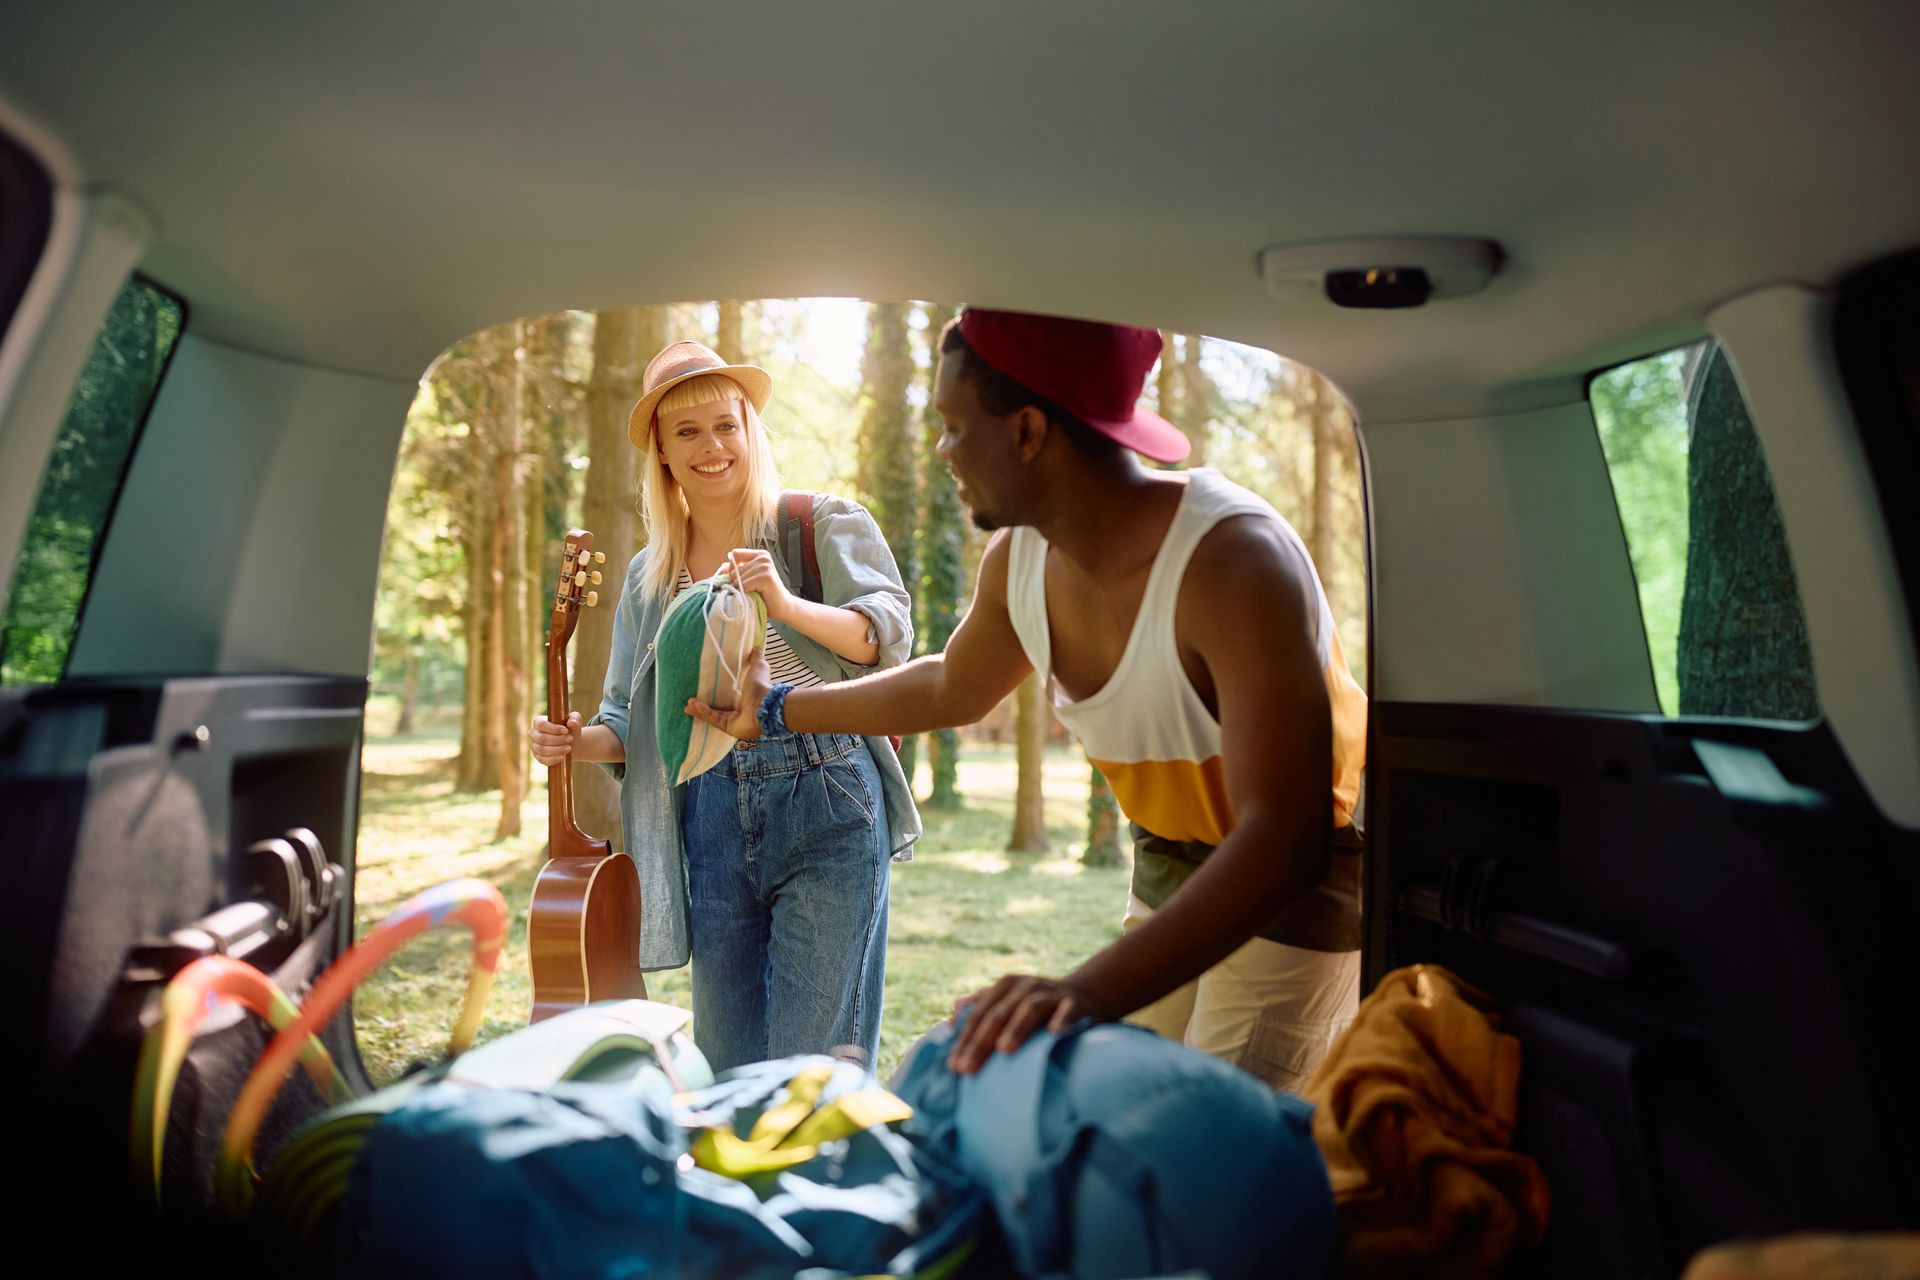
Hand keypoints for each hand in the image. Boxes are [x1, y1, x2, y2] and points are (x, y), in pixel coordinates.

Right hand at [528, 711, 580, 764]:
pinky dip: (553, 759)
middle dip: (558, 740)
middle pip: (542, 738)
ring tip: (569, 748)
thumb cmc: (570, 728)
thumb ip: (575, 719)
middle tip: (570, 739)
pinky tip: (562, 757)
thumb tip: (572, 723)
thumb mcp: (575, 720)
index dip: (554, 729)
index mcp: (538, 721)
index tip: (566, 731)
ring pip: (542, 750)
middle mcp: (533, 733)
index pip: (541, 725)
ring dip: (557, 750)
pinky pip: (542, 759)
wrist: (571, 742)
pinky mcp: (538, 757)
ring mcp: (534, 746)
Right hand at [685, 646, 769, 740]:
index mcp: (745, 700)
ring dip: (700, 710)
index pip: (728, 700)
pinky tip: (695, 706)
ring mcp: (735, 723)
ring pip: (713, 716)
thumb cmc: (762, 688)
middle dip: (703, 707)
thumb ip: (756, 660)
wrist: (766, 704)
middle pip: (717, 711)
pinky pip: (714, 720)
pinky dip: (704, 713)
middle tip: (691, 700)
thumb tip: (756, 649)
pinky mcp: (730, 728)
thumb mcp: (758, 669)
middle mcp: (739, 713)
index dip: (715, 696)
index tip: (704, 690)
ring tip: (688, 704)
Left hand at [723, 547, 795, 622]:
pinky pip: (743, 585)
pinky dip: (745, 593)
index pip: (735, 554)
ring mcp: (765, 566)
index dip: (731, 568)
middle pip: (734, 569)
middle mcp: (763, 557)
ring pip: (738, 578)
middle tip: (747, 591)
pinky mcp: (765, 577)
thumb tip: (721, 568)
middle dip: (736, 582)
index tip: (735, 580)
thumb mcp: (750, 578)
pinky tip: (755, 596)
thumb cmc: (765, 594)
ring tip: (752, 594)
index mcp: (760, 554)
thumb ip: (738, 571)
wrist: (782, 607)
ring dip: (741, 589)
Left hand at [948, 973, 1104, 1073]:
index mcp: (1003, 988)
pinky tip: (1055, 1032)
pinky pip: (1068, 1010)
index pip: (978, 1015)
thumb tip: (949, 1023)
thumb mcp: (1007, 1003)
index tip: (953, 1066)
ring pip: (1029, 1008)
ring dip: (1016, 1028)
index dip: (964, 1040)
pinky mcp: (1075, 1002)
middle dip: (981, 1041)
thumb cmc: (1036, 1007)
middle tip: (968, 1068)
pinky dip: (1062, 1019)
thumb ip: (979, 1010)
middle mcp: (1024, 987)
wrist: (1084, 994)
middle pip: (998, 1014)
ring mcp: (1050, 993)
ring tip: (1003, 1049)